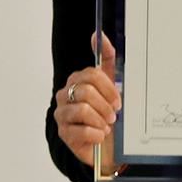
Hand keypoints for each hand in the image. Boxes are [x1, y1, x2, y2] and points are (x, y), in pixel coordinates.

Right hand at [54, 33, 120, 167]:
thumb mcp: (112, 84)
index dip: (108, 88)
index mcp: (76, 81)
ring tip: (107, 126)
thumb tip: (98, 35)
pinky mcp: (64, 134)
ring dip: (101, 120)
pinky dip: (96, 135)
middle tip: (113, 115)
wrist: (108, 145)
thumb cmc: (108, 113)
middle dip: (105, 105)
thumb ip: (107, 58)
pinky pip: (81, 131)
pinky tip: (100, 136)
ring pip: (83, 110)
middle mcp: (65, 95)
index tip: (118, 101)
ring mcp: (62, 115)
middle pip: (86, 92)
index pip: (91, 75)